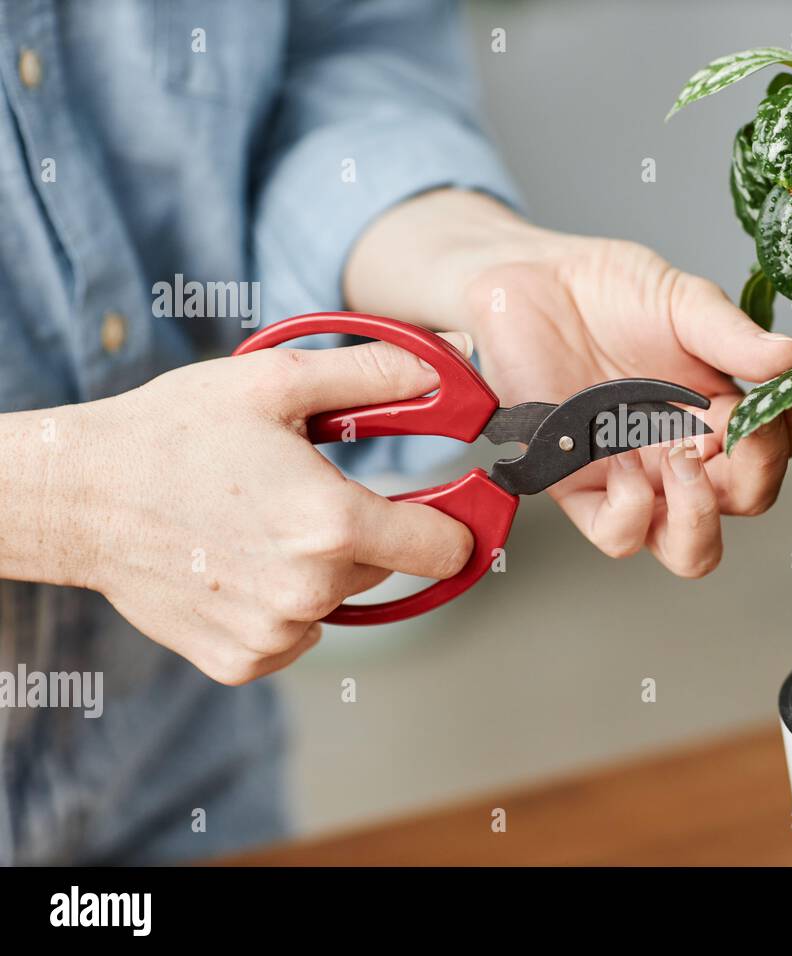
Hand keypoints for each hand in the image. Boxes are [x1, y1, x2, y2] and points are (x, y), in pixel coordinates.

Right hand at [36, 338, 473, 683]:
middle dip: (362, 532)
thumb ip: (374, 375)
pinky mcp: (241, 662)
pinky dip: (279, 606)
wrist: (79, 496)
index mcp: (331, 524)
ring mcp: (273, 635)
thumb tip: (445, 375)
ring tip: (254, 527)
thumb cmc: (174, 433)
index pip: (445, 549)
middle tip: (300, 495)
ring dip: (318, 570)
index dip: (451, 526)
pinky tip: (235, 565)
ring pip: (338, 600)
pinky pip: (295, 635)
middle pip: (386, 566)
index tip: (444, 513)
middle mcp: (309, 592)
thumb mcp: (277, 380)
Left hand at [344, 190, 791, 577]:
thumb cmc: (605, 290)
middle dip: (754, 478)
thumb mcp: (682, 302)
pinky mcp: (580, 487)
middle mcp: (685, 452)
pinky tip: (622, 463)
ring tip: (682, 461)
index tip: (781, 401)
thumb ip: (734, 337)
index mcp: (720, 411)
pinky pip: (618, 536)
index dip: (787, 437)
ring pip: (690, 550)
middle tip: (738, 434)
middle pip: (745, 504)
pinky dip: (631, 513)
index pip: (777, 449)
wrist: (528, 283)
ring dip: (698, 517)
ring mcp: (637, 477)